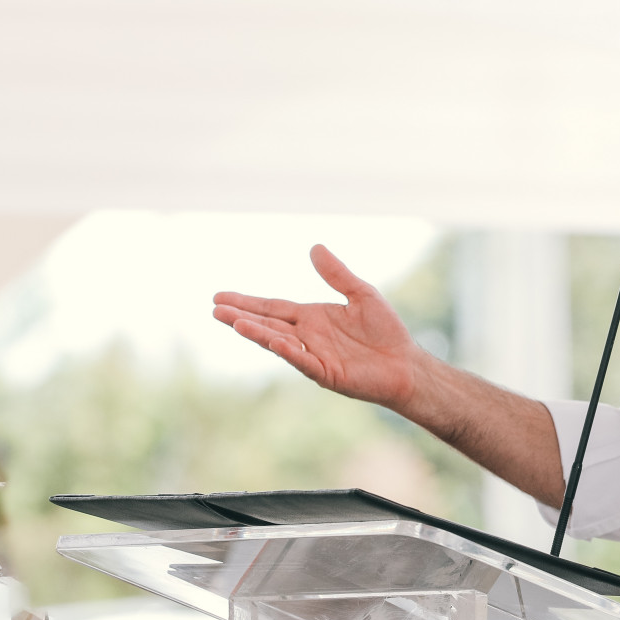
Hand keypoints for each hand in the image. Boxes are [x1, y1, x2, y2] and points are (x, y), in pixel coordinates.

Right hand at [213, 245, 428, 410]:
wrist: (406, 363)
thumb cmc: (385, 331)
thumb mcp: (361, 293)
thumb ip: (337, 274)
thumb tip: (314, 247)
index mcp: (312, 317)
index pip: (272, 307)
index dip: (247, 302)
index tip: (219, 297)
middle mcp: (307, 336)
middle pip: (267, 324)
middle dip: (241, 316)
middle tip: (214, 309)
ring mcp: (313, 355)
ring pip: (278, 342)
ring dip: (257, 332)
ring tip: (233, 322)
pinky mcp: (326, 372)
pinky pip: (302, 360)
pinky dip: (287, 350)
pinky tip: (273, 340)